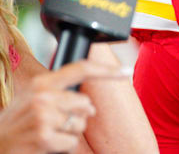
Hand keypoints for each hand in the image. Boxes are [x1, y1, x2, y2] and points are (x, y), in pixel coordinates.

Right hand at [0, 60, 123, 153]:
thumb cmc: (17, 123)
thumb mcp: (33, 98)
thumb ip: (57, 91)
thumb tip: (89, 101)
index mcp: (41, 83)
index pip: (81, 69)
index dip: (107, 70)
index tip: (126, 71)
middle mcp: (43, 96)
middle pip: (86, 104)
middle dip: (78, 116)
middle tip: (55, 123)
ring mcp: (43, 117)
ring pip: (80, 124)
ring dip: (69, 133)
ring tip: (48, 134)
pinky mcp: (45, 137)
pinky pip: (71, 142)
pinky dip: (63, 147)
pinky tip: (47, 145)